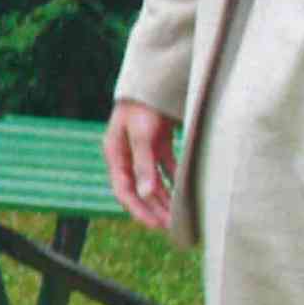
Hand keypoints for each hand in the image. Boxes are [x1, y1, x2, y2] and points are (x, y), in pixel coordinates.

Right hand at [104, 100, 178, 230]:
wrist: (155, 78)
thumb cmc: (143, 105)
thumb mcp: (142, 136)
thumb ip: (144, 165)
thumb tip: (147, 194)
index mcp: (116, 154)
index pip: (124, 191)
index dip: (139, 210)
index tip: (156, 225)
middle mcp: (128, 155)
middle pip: (141, 189)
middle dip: (155, 208)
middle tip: (173, 226)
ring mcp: (143, 149)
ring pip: (154, 180)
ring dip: (166, 196)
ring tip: (180, 213)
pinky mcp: (158, 142)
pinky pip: (166, 166)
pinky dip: (175, 178)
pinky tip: (187, 189)